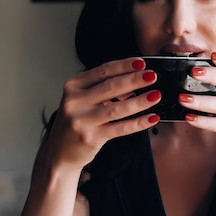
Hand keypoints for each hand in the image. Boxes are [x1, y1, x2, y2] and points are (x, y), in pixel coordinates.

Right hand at [41, 57, 161, 169]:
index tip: (142, 62)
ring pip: (117, 108)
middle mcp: (74, 101)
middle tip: (153, 76)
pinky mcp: (90, 138)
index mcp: (73, 86)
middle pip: (110, 87)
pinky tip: (152, 117)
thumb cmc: (77, 122)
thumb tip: (136, 78)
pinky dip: (138, 122)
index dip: (124, 65)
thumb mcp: (83, 100)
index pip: (103, 71)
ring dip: (140, 101)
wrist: (59, 153)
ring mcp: (81, 120)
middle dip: (135, 80)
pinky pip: (120, 128)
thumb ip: (104, 88)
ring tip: (156, 95)